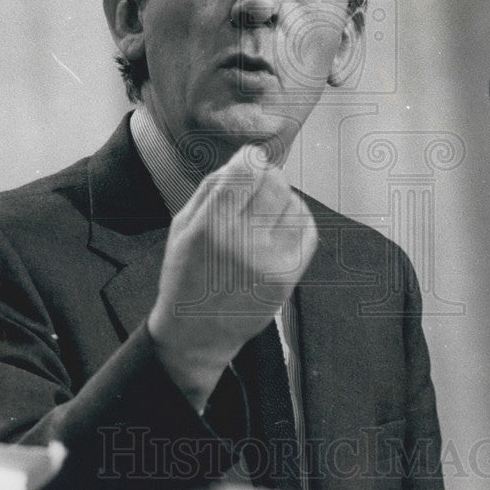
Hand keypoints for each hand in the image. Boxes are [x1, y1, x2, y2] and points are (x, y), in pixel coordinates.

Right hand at [147, 144, 318, 411]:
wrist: (197, 332)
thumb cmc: (187, 273)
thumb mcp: (182, 226)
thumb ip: (212, 188)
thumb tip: (248, 158)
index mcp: (210, 227)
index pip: (246, 172)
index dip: (252, 159)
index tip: (251, 159)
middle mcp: (242, 244)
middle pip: (274, 184)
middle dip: (269, 176)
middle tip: (260, 181)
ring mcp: (270, 262)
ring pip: (293, 204)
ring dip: (283, 197)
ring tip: (266, 208)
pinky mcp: (288, 277)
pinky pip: (307, 230)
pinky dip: (298, 218)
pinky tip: (282, 223)